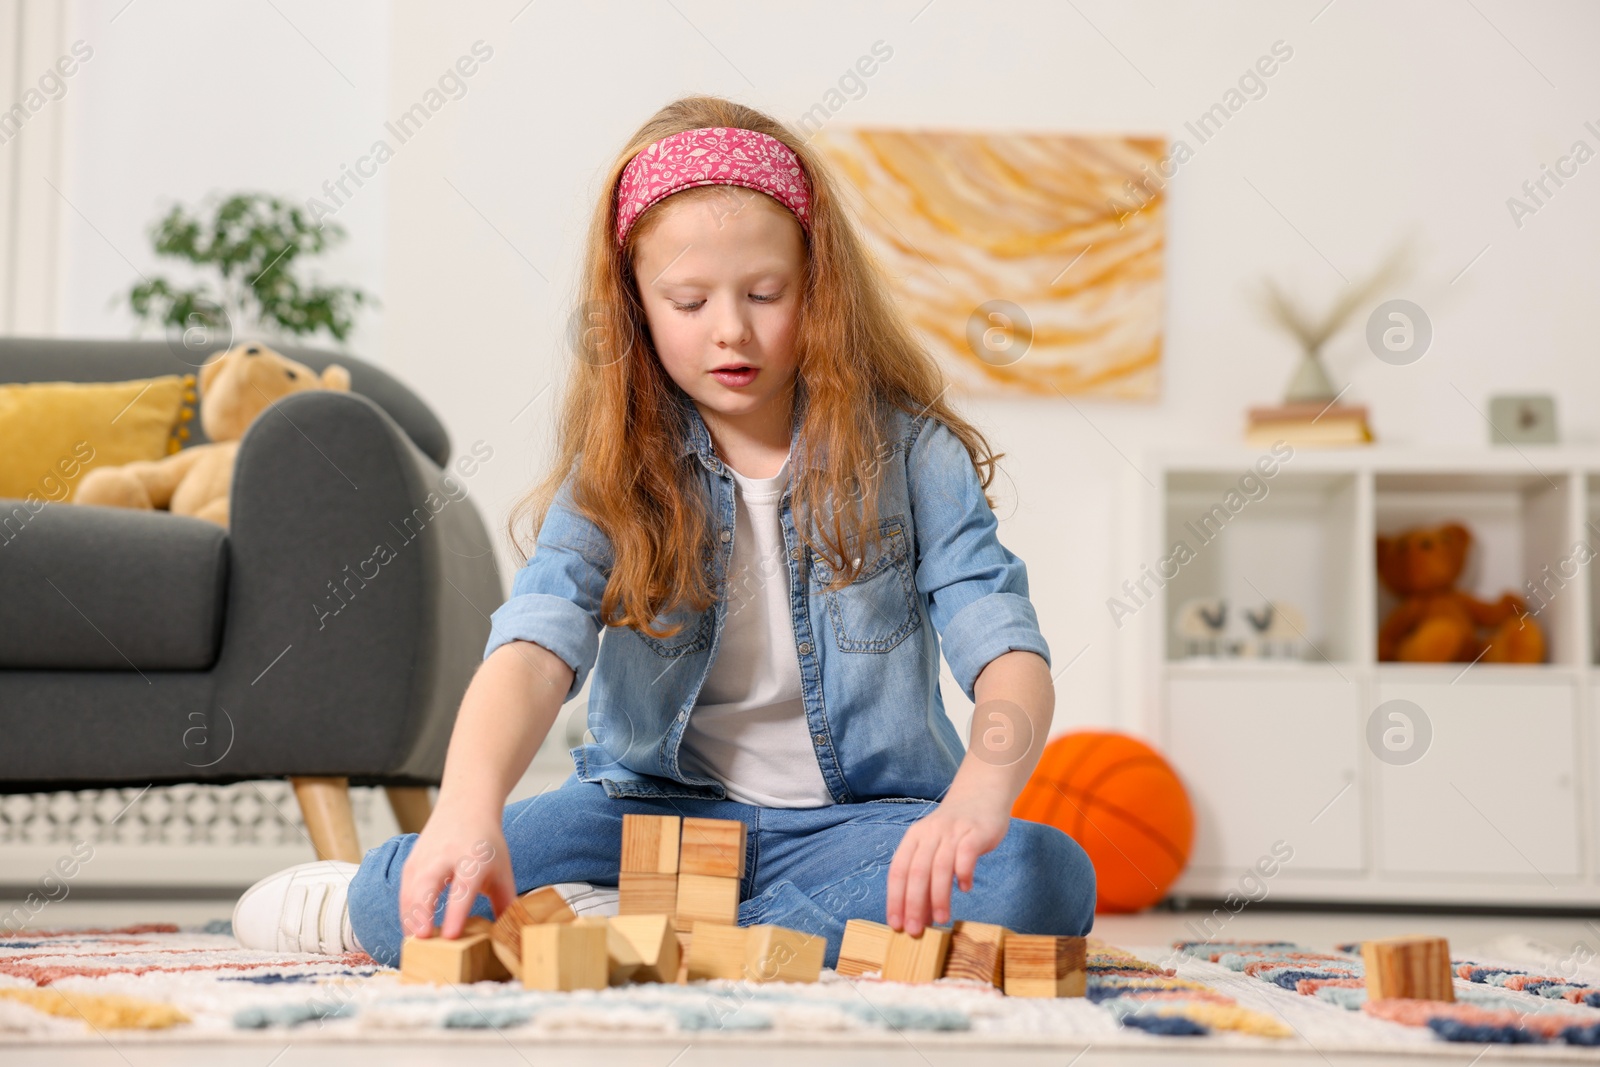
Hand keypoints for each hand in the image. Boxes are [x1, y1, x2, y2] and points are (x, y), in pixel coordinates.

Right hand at [396, 803, 515, 939]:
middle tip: (421, 941)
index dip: (456, 913)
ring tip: (415, 947)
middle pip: (427, 885)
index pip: (462, 888)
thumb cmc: (487, 845)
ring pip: (410, 891)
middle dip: (421, 913)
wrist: (466, 807)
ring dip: (410, 919)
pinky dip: (405, 914)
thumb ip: (505, 903)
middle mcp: (444, 856)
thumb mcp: (502, 870)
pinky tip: (411, 933)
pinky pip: (404, 892)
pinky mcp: (411, 864)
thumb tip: (509, 937)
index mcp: (473, 858)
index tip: (450, 936)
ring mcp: (424, 858)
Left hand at [884, 793, 1009, 935]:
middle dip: (914, 904)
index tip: (896, 924)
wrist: (980, 794)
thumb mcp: (934, 848)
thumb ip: (927, 878)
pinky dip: (963, 873)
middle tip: (915, 930)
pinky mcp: (975, 832)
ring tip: (941, 919)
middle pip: (917, 871)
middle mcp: (929, 833)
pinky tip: (965, 888)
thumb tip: (921, 917)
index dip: (895, 899)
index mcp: (913, 838)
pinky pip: (966, 854)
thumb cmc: (954, 830)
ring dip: (939, 896)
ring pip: (940, 866)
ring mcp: (952, 831)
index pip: (898, 871)